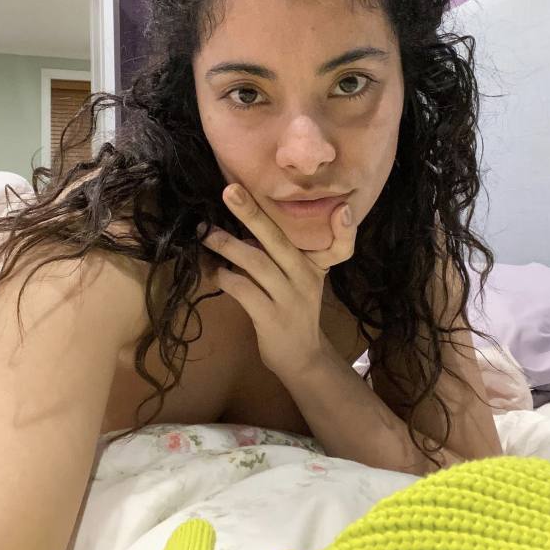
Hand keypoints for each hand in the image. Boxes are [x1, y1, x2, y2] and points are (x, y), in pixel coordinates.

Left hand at [197, 185, 356, 378]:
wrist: (301, 358)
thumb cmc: (295, 310)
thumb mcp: (300, 279)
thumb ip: (280, 255)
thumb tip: (244, 226)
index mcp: (315, 265)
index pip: (340, 245)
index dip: (345, 228)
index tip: (341, 208)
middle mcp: (306, 278)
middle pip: (280, 240)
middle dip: (253, 213)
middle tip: (230, 191)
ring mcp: (289, 299)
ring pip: (256, 263)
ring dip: (226, 244)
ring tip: (204, 232)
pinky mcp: (271, 318)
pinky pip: (243, 290)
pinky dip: (222, 276)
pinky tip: (209, 269)